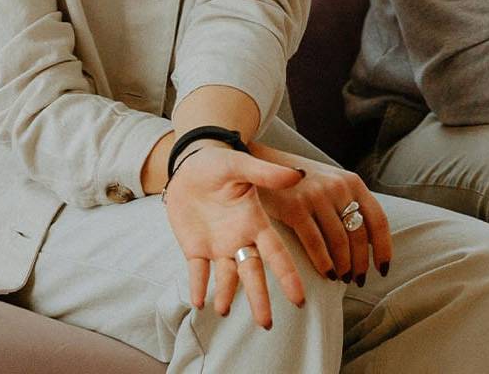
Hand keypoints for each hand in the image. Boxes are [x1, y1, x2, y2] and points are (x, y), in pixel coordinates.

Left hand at [161, 146, 307, 327]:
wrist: (191, 164)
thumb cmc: (220, 163)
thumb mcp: (240, 164)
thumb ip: (265, 173)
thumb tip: (297, 174)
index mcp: (255, 222)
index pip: (276, 254)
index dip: (287, 276)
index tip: (298, 299)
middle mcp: (240, 239)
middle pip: (252, 274)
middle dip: (259, 298)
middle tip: (266, 324)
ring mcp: (218, 246)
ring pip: (226, 277)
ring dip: (226, 295)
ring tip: (223, 310)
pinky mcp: (195, 248)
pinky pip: (197, 272)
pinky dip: (198, 286)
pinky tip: (199, 302)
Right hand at [250, 142, 392, 285]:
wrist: (262, 162)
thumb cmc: (300, 180)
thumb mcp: (330, 181)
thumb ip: (348, 203)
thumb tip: (369, 243)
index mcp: (352, 181)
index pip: (378, 220)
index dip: (384, 248)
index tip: (382, 268)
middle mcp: (338, 187)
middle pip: (359, 235)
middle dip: (361, 263)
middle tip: (358, 280)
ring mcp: (316, 195)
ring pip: (339, 242)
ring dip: (343, 266)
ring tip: (341, 279)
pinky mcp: (294, 206)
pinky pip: (315, 243)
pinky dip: (323, 263)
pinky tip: (325, 273)